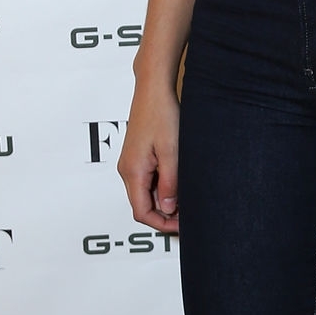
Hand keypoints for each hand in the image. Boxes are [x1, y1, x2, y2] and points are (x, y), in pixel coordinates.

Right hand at [117, 82, 180, 230]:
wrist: (153, 90)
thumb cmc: (161, 114)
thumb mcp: (172, 152)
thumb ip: (169, 183)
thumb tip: (167, 208)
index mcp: (132, 171)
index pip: (142, 212)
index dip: (162, 224)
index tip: (182, 224)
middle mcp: (127, 170)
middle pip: (142, 206)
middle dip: (165, 214)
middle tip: (189, 212)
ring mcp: (130, 163)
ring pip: (146, 194)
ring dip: (165, 200)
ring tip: (187, 197)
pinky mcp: (137, 157)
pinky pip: (147, 181)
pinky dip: (162, 187)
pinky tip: (178, 182)